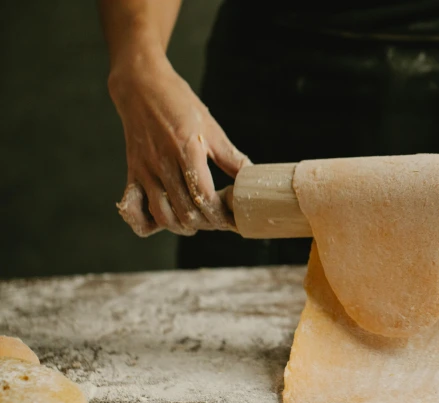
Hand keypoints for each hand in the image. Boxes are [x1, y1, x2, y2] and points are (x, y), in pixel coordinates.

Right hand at [109, 51, 250, 236]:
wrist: (141, 86)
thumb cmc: (180, 104)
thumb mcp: (211, 128)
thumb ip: (231, 157)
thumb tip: (252, 177)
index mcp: (187, 151)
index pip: (204, 196)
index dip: (220, 215)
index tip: (232, 219)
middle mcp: (163, 164)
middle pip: (185, 211)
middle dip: (206, 223)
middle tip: (218, 221)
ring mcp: (145, 170)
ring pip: (162, 215)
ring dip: (181, 227)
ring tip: (196, 223)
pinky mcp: (132, 172)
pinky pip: (133, 208)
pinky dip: (143, 223)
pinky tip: (160, 223)